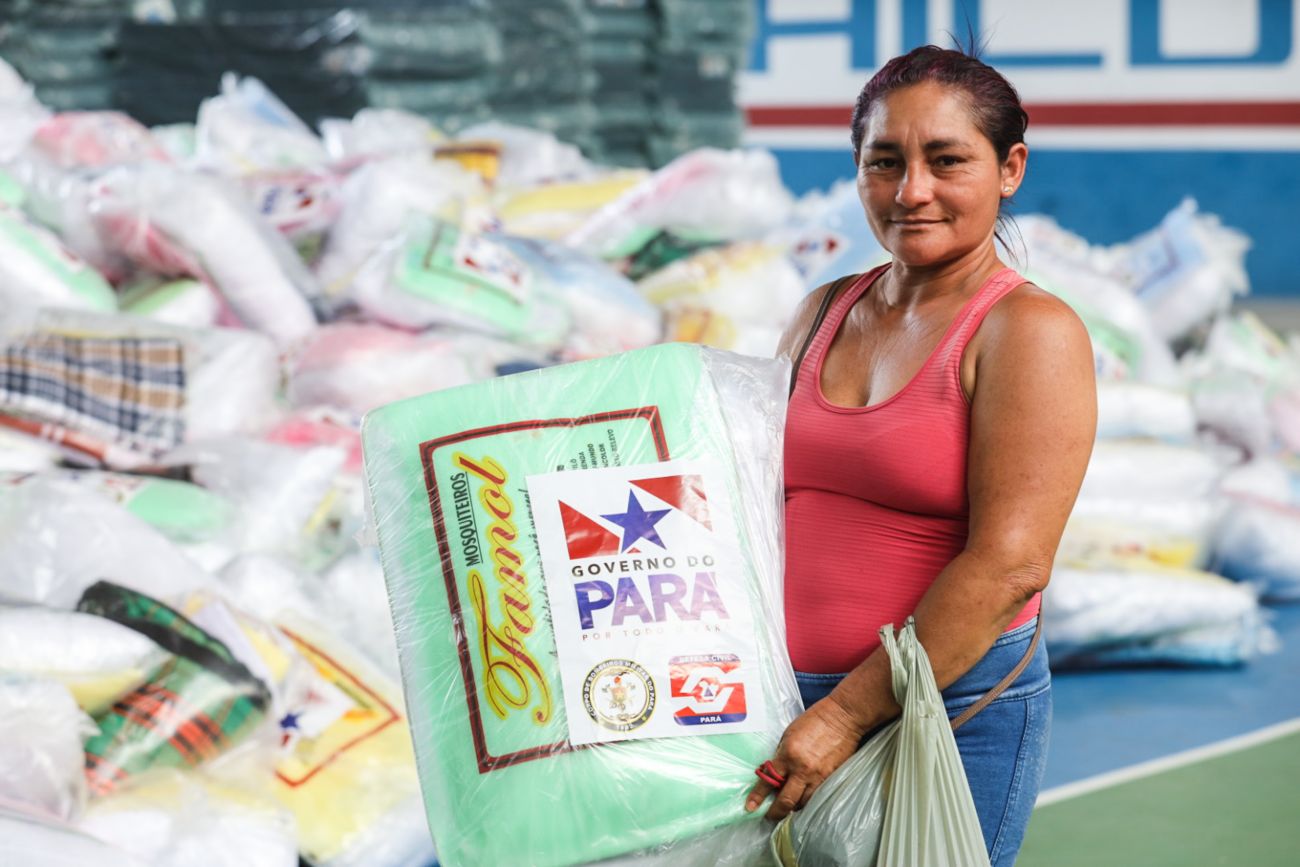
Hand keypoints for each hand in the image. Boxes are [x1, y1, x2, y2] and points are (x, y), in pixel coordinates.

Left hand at [744, 695, 864, 820]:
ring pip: (803, 803)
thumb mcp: (789, 735)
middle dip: (776, 812)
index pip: (768, 780)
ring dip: (793, 808)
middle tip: (770, 816)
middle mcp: (802, 769)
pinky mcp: (832, 778)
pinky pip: (817, 797)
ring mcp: (819, 776)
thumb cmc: (814, 721)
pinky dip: (808, 801)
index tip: (751, 807)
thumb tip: (775, 771)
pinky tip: (803, 800)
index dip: (758, 797)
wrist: (842, 717)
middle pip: (786, 801)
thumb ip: (782, 755)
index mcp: (788, 755)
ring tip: (787, 808)